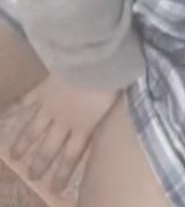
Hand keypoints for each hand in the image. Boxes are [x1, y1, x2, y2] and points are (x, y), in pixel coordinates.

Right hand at [0, 73, 120, 192]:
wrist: (93, 58)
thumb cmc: (111, 78)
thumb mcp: (113, 103)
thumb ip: (104, 115)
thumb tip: (105, 120)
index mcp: (84, 126)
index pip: (71, 157)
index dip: (62, 173)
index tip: (54, 187)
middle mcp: (64, 121)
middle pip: (49, 148)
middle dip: (39, 163)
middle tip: (32, 175)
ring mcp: (51, 105)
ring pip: (33, 130)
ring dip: (23, 143)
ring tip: (14, 154)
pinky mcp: (43, 88)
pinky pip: (27, 100)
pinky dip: (16, 107)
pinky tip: (7, 113)